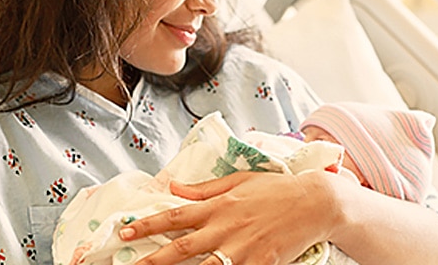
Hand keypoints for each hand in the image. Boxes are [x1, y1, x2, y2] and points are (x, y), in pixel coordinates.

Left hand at [118, 170, 344, 264]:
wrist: (313, 203)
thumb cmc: (274, 189)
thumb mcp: (238, 181)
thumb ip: (203, 188)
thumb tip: (174, 187)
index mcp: (218, 206)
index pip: (175, 216)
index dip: (147, 225)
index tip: (125, 232)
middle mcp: (224, 228)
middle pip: (181, 247)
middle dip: (153, 259)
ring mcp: (242, 249)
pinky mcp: (260, 264)